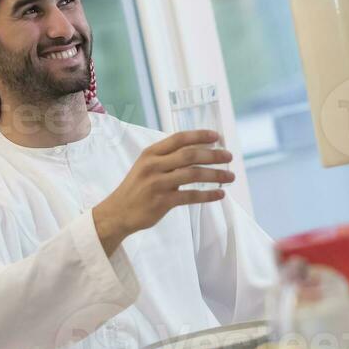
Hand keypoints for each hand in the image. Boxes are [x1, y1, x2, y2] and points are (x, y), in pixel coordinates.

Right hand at [93, 131, 234, 255]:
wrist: (118, 212)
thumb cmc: (136, 188)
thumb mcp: (146, 166)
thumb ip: (167, 158)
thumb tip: (198, 150)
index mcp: (150, 153)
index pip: (179, 138)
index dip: (199, 136)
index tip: (217, 137)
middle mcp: (153, 165)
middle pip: (190, 155)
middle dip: (213, 155)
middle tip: (229, 157)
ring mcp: (158, 183)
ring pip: (193, 175)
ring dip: (215, 175)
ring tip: (230, 176)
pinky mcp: (162, 201)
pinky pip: (190, 196)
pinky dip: (208, 195)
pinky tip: (220, 194)